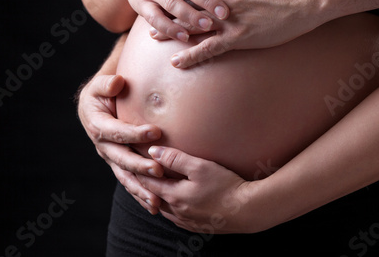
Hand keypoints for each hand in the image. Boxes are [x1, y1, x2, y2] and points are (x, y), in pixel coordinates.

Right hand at [77, 74, 164, 213]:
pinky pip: (129, 181)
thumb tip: (117, 82)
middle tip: (158, 170)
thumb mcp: (100, 85)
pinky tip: (154, 205)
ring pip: (125, 176)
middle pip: (121, 158)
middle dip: (140, 166)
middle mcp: (103, 145)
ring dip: (140, 189)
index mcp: (98, 125)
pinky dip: (140, 194)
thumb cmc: (103, 92)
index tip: (156, 132)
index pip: (117, 132)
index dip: (134, 133)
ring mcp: (111, 157)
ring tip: (156, 200)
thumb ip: (106, 83)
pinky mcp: (119, 164)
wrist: (98, 104)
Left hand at [137, 146, 260, 233]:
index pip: (147, 182)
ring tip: (147, 187)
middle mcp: (176, 211)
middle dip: (141, 185)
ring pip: (161, 209)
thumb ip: (175, 158)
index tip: (131, 159)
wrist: (248, 210)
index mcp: (174, 196)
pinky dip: (165, 207)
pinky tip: (169, 203)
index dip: (138, 170)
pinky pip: (173, 217)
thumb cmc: (226, 185)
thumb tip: (153, 152)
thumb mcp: (200, 166)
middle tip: (133, 173)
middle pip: (150, 198)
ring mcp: (186, 221)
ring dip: (152, 197)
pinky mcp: (196, 226)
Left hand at [160, 0, 324, 67]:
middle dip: (166, 7)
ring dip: (171, 31)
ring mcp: (227, 17)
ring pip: (191, 25)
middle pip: (185, 1)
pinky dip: (190, 56)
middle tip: (148, 12)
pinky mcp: (237, 37)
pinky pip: (207, 48)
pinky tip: (176, 62)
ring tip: (153, 35)